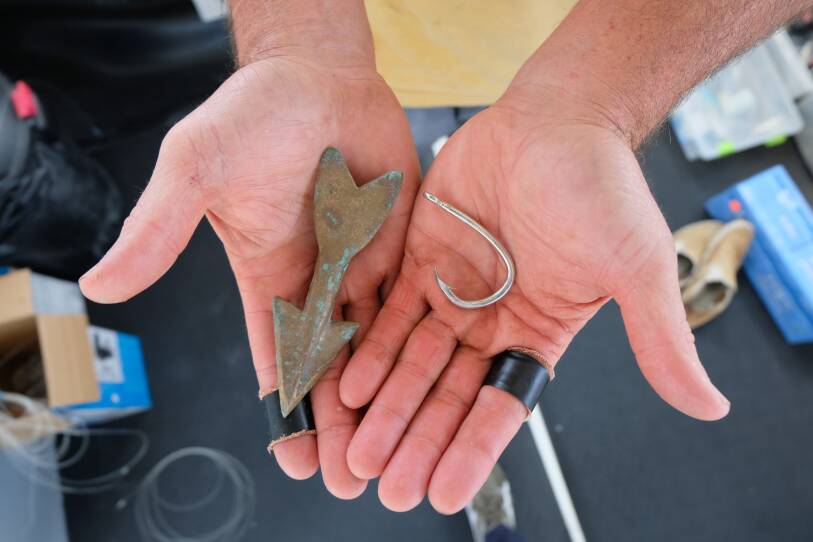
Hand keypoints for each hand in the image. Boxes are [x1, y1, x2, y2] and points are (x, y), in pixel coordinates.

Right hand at [79, 55, 418, 497]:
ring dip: (380, 394)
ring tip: (391, 445)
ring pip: (373, 343)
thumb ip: (159, 229)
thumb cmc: (254, 114)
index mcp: (266, 275)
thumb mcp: (197, 169)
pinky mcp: (400, 243)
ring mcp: (360, 263)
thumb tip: (99, 284)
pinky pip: (412, 298)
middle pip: (329, 364)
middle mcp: (316, 279)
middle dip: (337, 420)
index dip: (284, 405)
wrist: (318, 74)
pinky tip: (428, 379)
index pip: (274, 355)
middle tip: (349, 475)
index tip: (294, 455)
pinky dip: (417, 340)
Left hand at [338, 91, 729, 512]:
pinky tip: (347, 384)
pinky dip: (369, 347)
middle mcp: (492, 320)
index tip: (441, 492)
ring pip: (413, 360)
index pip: (501, 406)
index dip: (471, 450)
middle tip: (386, 486)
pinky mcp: (420, 258)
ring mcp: (454, 291)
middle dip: (416, 438)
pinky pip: (389, 312)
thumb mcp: (635, 267)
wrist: (556, 118)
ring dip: (385, 406)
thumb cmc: (601, 186)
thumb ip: (659, 339)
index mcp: (540, 332)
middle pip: (448, 393)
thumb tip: (708, 404)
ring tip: (356, 450)